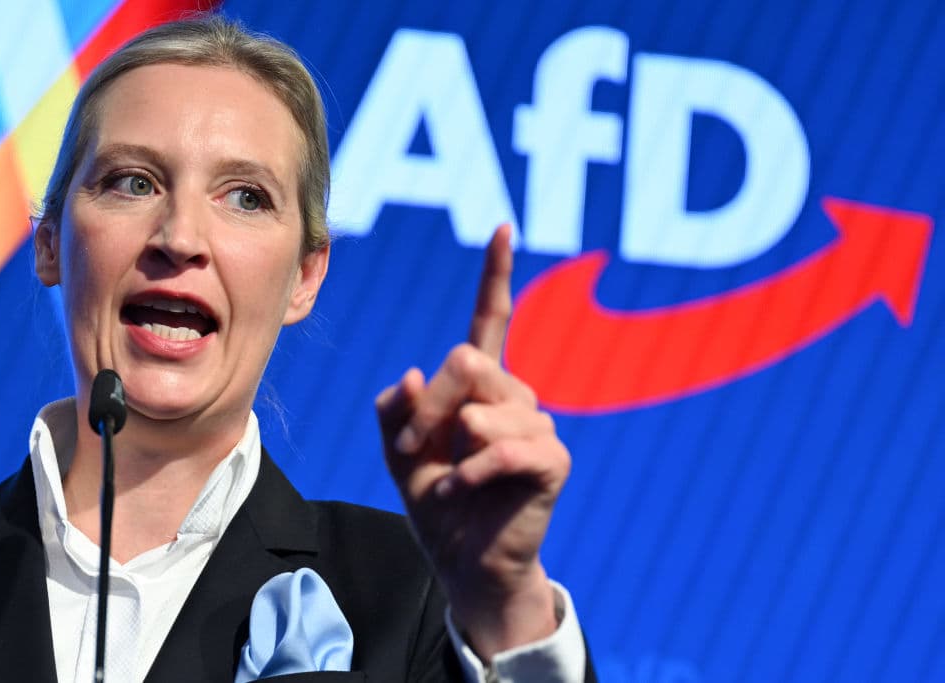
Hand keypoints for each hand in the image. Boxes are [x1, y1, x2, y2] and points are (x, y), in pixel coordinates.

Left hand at [376, 225, 571, 657]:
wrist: (461, 561)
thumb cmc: (434, 500)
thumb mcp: (398, 451)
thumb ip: (396, 410)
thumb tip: (415, 374)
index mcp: (479, 385)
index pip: (490, 319)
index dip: (496, 275)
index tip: (503, 228)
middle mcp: (513, 394)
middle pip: (467, 361)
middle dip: (431, 408)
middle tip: (418, 448)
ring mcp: (537, 424)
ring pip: (485, 407)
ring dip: (450, 451)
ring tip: (448, 481)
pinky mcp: (552, 459)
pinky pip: (508, 447)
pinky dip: (473, 474)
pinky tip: (463, 491)